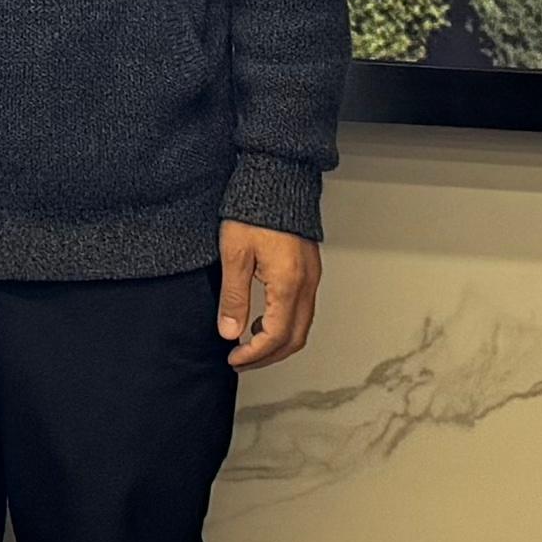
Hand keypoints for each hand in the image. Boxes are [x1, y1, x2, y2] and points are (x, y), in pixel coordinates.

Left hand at [218, 220, 318, 369]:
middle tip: (241, 361)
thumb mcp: (234, 255)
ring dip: (276, 342)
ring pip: (301, 326)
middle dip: (267, 356)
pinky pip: (303, 310)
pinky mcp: (309, 270)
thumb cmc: (253, 212)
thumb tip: (230, 333)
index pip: (276, 336)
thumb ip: (234, 297)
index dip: (254, 354)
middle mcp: (306, 284)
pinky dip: (284, 325)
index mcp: (289, 284)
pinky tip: (262, 320)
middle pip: (294, 338)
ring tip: (248, 344)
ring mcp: (312, 277)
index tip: (233, 359)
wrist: (276, 180)